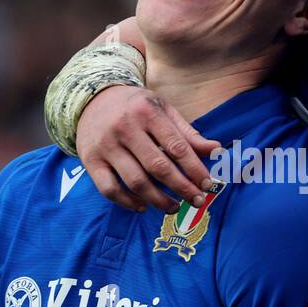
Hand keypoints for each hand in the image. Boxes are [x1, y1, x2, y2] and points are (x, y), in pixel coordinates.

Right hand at [78, 86, 221, 212]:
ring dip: (159, 200)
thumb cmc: (135, 107)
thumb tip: (216, 150)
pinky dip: (128, 202)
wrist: (91, 99)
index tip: (207, 185)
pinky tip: (143, 206)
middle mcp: (125, 128)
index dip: (194, 169)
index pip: (177, 147)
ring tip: (174, 207)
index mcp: (147, 112)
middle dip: (182, 188)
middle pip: (158, 167)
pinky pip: (110, 189)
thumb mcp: (163, 111)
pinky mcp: (90, 161)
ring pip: (135, 182)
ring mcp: (106, 146)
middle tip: (197, 201)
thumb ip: (188, 133)